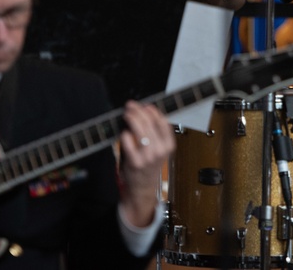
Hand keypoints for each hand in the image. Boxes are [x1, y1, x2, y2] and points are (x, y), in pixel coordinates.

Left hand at [118, 101, 174, 227]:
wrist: (142, 187)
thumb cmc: (149, 165)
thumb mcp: (158, 149)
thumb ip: (154, 132)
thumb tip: (144, 111)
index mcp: (169, 145)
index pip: (163, 122)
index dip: (153, 111)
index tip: (145, 105)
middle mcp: (160, 150)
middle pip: (149, 123)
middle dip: (138, 111)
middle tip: (130, 106)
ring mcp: (147, 156)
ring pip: (139, 129)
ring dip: (131, 118)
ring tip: (126, 114)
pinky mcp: (134, 161)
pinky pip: (128, 141)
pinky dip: (124, 134)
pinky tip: (124, 133)